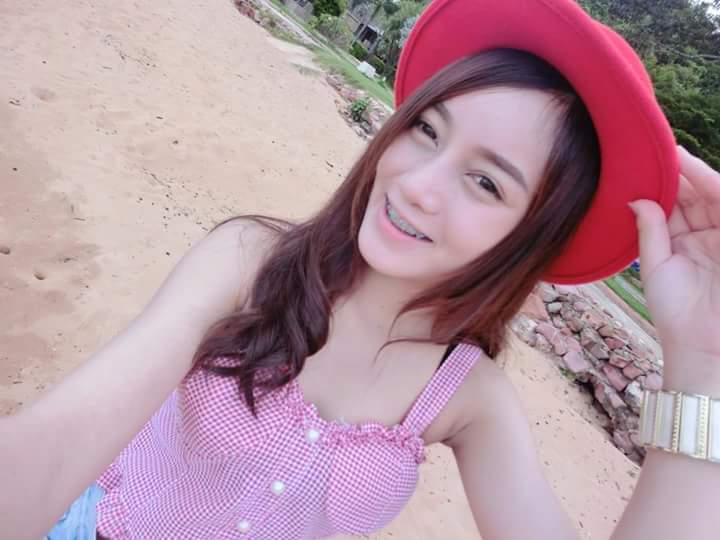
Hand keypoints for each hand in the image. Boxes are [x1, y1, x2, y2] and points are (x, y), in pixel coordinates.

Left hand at [630, 146, 719, 386]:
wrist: (703, 343)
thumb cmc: (676, 312)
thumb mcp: (655, 267)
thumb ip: (650, 231)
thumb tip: (636, 199)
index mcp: (682, 242)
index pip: (674, 205)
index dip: (663, 184)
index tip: (643, 162)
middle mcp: (705, 236)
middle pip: (694, 196)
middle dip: (679, 173)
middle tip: (660, 148)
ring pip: (713, 198)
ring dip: (697, 176)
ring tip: (675, 154)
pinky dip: (714, 188)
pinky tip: (700, 174)